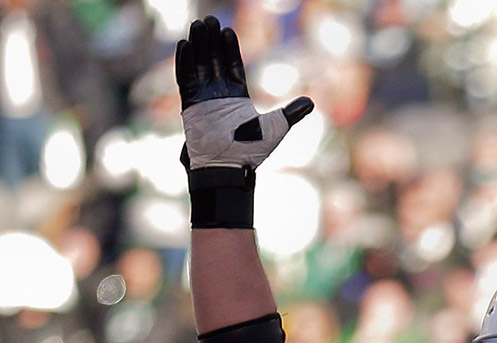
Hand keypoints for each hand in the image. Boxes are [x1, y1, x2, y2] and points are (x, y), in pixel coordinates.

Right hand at [175, 15, 312, 170]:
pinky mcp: (191, 107)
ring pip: (200, 67)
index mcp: (238, 99)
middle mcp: (219, 97)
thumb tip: (311, 103)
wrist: (232, 167)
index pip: (233, 67)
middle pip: (214, 62)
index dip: (229, 49)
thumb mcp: (277, 127)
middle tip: (209, 20)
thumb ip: (291, 113)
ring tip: (198, 26)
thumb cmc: (253, 150)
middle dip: (212, 41)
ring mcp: (204, 100)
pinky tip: (185, 46)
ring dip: (198, 46)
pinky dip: (185, 64)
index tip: (228, 30)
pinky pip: (186, 81)